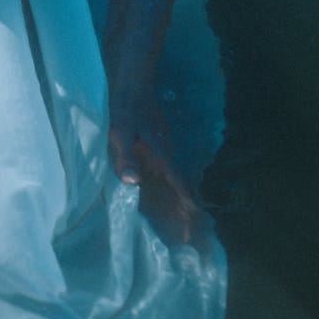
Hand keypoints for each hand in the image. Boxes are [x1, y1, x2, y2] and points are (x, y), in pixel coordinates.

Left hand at [109, 97, 201, 243]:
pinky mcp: (158, 143)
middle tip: (192, 235)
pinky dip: (172, 185)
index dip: (188, 206)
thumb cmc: (125, 108)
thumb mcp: (121, 133)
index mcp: (162, 155)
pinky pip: (169, 170)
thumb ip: (126, 157)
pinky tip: (163, 192)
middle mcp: (168, 154)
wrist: (132, 83)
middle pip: (182, 186)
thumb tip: (132, 183)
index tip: (197, 227)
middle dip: (188, 209)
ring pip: (176, 178)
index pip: (181, 185)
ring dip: (180, 198)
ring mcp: (164, 148)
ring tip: (182, 221)